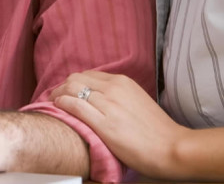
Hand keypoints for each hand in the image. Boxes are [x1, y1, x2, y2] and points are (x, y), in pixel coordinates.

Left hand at [52, 70, 189, 177]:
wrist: (171, 147)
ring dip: (58, 95)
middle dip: (62, 87)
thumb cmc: (156, 130)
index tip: (66, 92)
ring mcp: (109, 104)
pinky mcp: (104, 123)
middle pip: (76, 78)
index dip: (73, 83)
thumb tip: (101, 99)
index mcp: (123, 82)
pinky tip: (57, 108)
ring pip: (72, 89)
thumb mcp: (137, 101)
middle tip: (55, 98)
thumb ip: (119, 96)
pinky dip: (62, 104)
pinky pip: (75, 106)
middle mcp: (114, 88)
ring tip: (52, 104)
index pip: (88, 75)